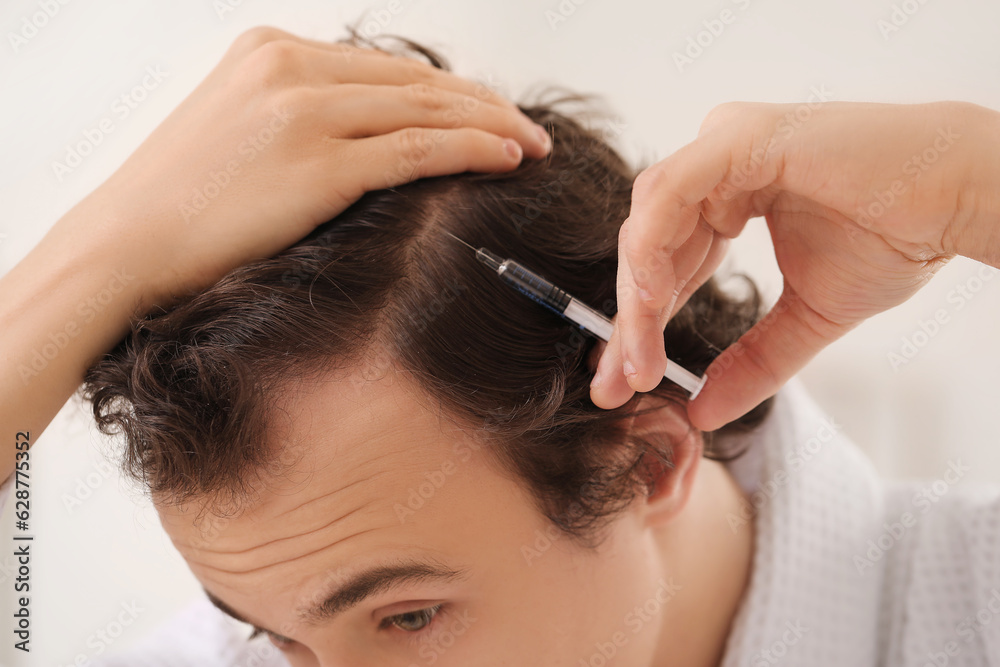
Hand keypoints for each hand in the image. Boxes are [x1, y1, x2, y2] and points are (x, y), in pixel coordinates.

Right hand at [58, 26, 550, 309]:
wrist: (126, 244)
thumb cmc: (180, 202)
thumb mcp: (237, 129)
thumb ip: (300, 115)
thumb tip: (368, 131)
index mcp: (270, 50)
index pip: (387, 66)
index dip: (450, 89)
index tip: (487, 110)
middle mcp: (290, 67)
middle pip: (418, 80)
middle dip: (485, 103)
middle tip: (528, 125)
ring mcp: (304, 110)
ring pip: (427, 108)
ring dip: (493, 124)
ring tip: (534, 143)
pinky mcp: (317, 162)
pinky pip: (417, 149)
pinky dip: (471, 149)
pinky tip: (506, 157)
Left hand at [590, 100, 999, 429]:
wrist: (956, 203)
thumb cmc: (893, 240)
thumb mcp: (806, 319)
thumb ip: (751, 361)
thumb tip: (703, 411)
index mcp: (726, 197)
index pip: (664, 262)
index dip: (641, 323)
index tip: (625, 381)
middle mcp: (716, 167)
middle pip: (647, 246)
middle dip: (629, 320)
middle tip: (617, 383)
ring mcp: (723, 146)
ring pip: (648, 222)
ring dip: (637, 294)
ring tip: (640, 356)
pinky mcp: (738, 137)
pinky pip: (672, 192)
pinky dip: (651, 246)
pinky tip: (649, 300)